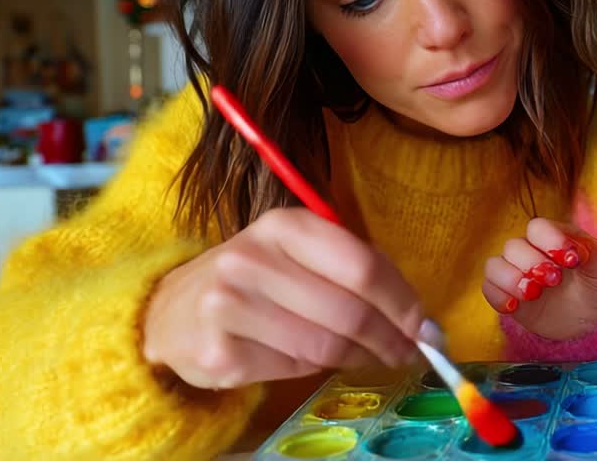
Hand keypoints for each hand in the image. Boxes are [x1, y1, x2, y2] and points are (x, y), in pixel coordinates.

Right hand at [142, 207, 423, 388]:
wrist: (170, 311)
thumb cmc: (255, 279)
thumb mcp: (297, 255)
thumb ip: (353, 272)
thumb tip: (419, 319)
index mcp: (283, 226)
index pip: (362, 265)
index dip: (403, 301)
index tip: (426, 325)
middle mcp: (252, 260)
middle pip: (349, 311)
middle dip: (392, 337)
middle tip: (410, 351)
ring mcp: (230, 307)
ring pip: (326, 345)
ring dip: (362, 357)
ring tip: (375, 356)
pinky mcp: (221, 353)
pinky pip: (294, 368)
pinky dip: (319, 369)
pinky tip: (322, 361)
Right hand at [481, 217, 596, 339]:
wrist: (596, 320)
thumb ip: (593, 253)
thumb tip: (574, 249)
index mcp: (555, 237)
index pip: (538, 227)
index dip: (549, 240)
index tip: (570, 260)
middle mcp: (532, 251)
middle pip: (514, 246)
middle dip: (531, 263)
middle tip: (555, 280)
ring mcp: (518, 273)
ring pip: (495, 265)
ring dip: (510, 278)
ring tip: (534, 294)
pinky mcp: (509, 296)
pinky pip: (490, 290)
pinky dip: (498, 296)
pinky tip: (514, 307)